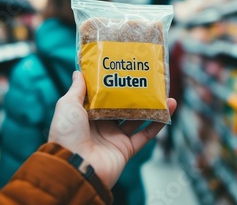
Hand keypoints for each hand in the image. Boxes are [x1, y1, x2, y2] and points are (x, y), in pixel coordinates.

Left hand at [48, 71, 176, 187]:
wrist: (74, 166)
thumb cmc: (67, 134)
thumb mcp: (68, 105)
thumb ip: (77, 90)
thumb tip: (79, 72)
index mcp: (86, 114)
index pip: (102, 97)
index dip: (112, 84)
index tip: (123, 69)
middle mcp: (101, 126)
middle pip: (121, 106)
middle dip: (134, 94)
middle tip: (146, 78)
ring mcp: (114, 138)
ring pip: (136, 119)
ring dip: (150, 106)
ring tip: (163, 91)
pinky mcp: (126, 149)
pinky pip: (145, 135)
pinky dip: (158, 124)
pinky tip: (168, 109)